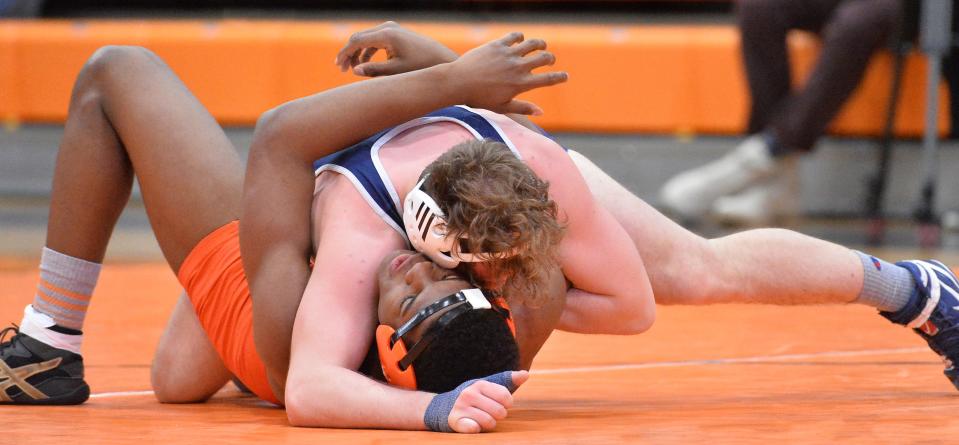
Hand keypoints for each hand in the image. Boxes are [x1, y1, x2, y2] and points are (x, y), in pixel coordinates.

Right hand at [335, 21, 459, 76]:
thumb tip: (354, 71)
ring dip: (357, 53)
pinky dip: (367, 51)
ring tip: (351, 69)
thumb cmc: (420, 67)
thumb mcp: (395, 71)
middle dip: (349, 53)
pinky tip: (363, 64)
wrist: (440, 59)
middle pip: (359, 38)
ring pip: (365, 39)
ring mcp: (391, 28)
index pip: (357, 41)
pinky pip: (374, 40)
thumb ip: (373, 70)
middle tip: (342, 70)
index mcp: (386, 35)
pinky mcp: (395, 33)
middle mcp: (387, 27)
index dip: (345, 54)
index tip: (339, 67)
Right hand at [446, 370, 528, 432]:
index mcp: (480, 384)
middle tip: (491, 412)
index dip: (507, 404)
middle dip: (499, 415)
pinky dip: (476, 428)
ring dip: (489, 424)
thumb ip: (509, 380)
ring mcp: (460, 407)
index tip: (501, 403)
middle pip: (499, 412)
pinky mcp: (454, 420)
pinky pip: (473, 428)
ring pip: (489, 422)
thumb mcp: (490, 386)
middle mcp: (469, 394)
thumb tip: (526, 374)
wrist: (446, 407)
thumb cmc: (476, 396)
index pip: (506, 398)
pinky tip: (473, 424)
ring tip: (483, 418)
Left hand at [448, 32, 567, 115]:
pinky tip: (520, 41)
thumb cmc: (479, 98)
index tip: (565, 76)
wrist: (458, 82)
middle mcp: (518, 67)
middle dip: (551, 59)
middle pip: (545, 58)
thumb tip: (541, 111)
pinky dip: (521, 38)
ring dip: (540, 44)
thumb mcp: (502, 107)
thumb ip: (523, 108)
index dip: (560, 77)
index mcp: (522, 84)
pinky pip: (515, 36)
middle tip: (549, 60)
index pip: (548, 79)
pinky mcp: (498, 44)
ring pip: (533, 44)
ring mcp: (509, 54)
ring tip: (541, 46)